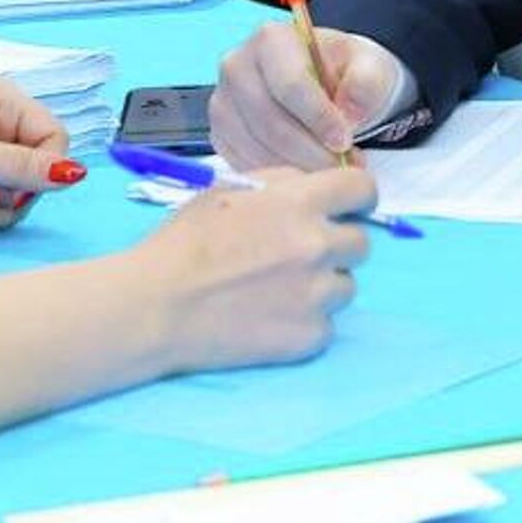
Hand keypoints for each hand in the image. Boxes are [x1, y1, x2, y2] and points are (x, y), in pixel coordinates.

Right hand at [134, 165, 374, 369]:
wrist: (159, 304)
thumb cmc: (186, 241)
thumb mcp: (230, 190)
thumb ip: (280, 185)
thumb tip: (311, 187)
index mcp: (300, 203)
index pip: (362, 189)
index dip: (358, 198)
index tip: (349, 208)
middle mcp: (317, 246)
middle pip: (360, 242)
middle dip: (335, 245)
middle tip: (299, 254)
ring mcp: (317, 295)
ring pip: (346, 286)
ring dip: (323, 284)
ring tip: (280, 289)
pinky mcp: (309, 337)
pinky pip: (327, 325)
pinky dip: (305, 321)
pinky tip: (271, 317)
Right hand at [213, 23, 402, 168]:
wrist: (325, 84)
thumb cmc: (344, 72)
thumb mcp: (369, 65)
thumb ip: (366, 82)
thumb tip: (348, 112)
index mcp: (271, 39)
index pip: (289, 85)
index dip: (318, 118)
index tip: (344, 142)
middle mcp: (237, 66)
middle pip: (270, 122)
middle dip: (312, 152)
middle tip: (344, 168)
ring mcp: (224, 102)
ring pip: (258, 148)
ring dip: (299, 168)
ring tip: (332, 172)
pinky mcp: (221, 134)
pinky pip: (246, 164)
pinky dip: (280, 176)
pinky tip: (306, 172)